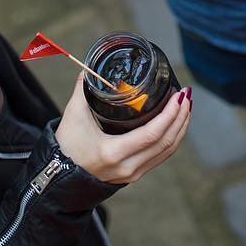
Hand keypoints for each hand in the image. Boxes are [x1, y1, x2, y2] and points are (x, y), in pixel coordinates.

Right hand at [55, 73, 190, 184]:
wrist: (58, 178)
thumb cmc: (66, 146)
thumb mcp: (73, 115)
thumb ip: (84, 88)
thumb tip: (90, 67)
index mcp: (113, 152)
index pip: (152, 134)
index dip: (170, 114)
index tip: (179, 95)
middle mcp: (127, 167)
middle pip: (165, 142)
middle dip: (181, 117)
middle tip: (186, 94)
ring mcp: (132, 173)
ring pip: (167, 151)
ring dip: (180, 127)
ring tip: (186, 106)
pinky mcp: (134, 175)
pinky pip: (160, 156)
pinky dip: (172, 138)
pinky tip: (176, 124)